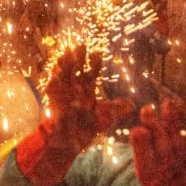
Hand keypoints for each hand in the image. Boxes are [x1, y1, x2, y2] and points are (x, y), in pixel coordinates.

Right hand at [13, 45, 131, 185]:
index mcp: (87, 89)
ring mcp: (63, 92)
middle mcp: (74, 87)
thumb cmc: (86, 128)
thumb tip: (133, 105)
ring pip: (64, 73)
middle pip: (77, 68)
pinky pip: (52, 88)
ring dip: (64, 63)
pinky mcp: (53, 100)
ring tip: (66, 52)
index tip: (98, 53)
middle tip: (81, 43)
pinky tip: (54, 73)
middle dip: (78, 57)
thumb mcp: (105, 118)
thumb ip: (117, 109)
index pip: (92, 72)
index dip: (94, 63)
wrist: (69, 142)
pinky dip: (53, 80)